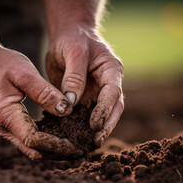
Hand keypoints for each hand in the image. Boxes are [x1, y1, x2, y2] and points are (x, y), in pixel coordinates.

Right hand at [0, 42, 82, 159]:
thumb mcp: (26, 73)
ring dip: (51, 149)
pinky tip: (60, 136)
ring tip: (74, 145)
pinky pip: (26, 138)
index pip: (33, 139)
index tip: (76, 144)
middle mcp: (0, 126)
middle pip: (32, 149)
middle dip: (57, 153)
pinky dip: (44, 140)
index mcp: (4, 114)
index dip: (56, 145)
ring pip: (29, 147)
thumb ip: (46, 93)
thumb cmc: (2, 63)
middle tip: (80, 150)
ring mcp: (1, 127)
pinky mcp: (5, 124)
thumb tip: (66, 111)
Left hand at [46, 24, 123, 146]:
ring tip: (86, 146)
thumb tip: (71, 102)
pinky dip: (83, 127)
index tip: (94, 125)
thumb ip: (74, 75)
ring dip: (97, 130)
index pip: (113, 93)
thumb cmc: (72, 40)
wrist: (68, 36)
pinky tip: (76, 138)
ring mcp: (99, 93)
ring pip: (103, 115)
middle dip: (105, 126)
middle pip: (114, 109)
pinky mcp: (87, 99)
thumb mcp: (73, 52)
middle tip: (93, 142)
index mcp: (111, 70)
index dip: (105, 110)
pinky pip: (88, 115)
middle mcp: (109, 84)